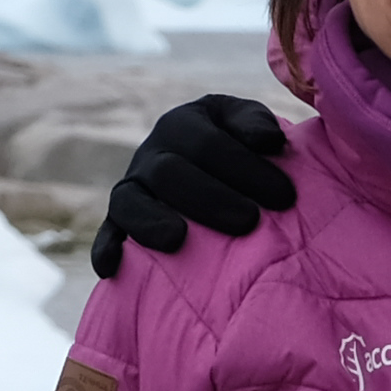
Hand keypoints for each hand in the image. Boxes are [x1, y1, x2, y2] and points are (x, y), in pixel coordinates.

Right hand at [88, 96, 296, 278]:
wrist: (211, 175)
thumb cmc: (239, 151)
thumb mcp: (247, 126)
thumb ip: (256, 123)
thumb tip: (268, 140)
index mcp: (182, 125)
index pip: (209, 144)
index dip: (246, 169)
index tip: (285, 197)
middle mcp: (152, 155)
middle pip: (168, 173)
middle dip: (210, 198)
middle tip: (250, 222)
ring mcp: (132, 190)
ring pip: (130, 201)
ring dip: (152, 222)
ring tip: (178, 239)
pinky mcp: (119, 223)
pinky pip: (106, 234)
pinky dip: (105, 248)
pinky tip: (111, 268)